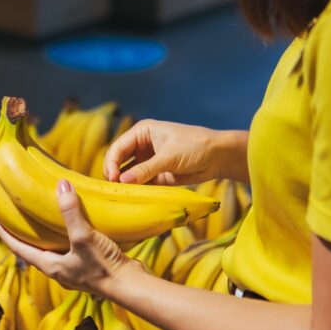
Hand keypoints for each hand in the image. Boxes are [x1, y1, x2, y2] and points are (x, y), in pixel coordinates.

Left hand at [0, 179, 140, 297]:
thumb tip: (60, 185)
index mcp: (50, 266)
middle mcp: (60, 271)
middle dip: (25, 234)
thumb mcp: (84, 237)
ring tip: (45, 217)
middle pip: (34, 250)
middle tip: (18, 215)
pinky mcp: (91, 267)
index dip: (5, 233)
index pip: (18, 248)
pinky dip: (68, 236)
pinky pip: (73, 249)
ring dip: (47, 235)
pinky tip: (77, 225)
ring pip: (55, 250)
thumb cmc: (104, 267)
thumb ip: (70, 212)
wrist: (131, 287)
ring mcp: (75, 270)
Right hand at [103, 120, 248, 184]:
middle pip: (119, 160)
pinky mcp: (155, 174)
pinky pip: (141, 183)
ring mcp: (148, 160)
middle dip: (115, 173)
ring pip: (128, 173)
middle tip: (115, 189)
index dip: (112, 162)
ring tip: (122, 195)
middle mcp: (142, 145)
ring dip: (125, 183)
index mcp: (142, 132)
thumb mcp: (169, 157)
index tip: (112, 178)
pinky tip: (134, 197)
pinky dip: (136, 189)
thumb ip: (146, 170)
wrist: (218, 157)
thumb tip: (123, 181)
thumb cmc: (195, 147)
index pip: (119, 147)